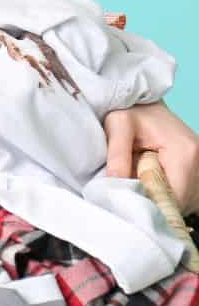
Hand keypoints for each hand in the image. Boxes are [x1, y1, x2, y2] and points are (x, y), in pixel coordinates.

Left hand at [104, 100, 198, 214]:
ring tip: (138, 187)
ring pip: (184, 198)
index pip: (177, 196)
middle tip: (131, 198)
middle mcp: (198, 160)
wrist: (140, 98)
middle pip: (182, 200)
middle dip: (156, 203)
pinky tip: (148, 183)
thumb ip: (117, 154)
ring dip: (161, 198)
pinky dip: (166, 192)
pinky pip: (183, 190)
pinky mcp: (193, 166)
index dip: (154, 205)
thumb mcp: (117, 126)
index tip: (132, 206)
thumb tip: (116, 186)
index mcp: (185, 152)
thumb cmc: (129, 109)